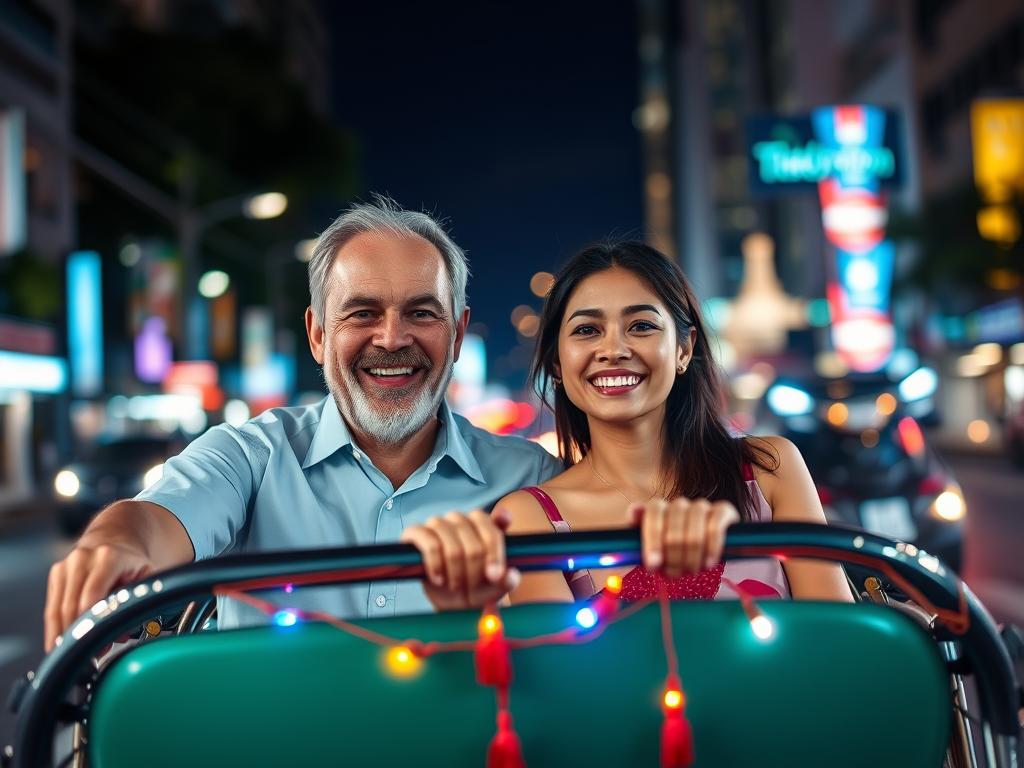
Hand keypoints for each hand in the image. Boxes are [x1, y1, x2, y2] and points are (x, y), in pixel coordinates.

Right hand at [44, 541, 153, 651]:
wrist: (114, 539)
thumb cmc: (132, 562)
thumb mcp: (146, 574)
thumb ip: (139, 600)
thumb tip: (123, 634)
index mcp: (109, 556)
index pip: (92, 595)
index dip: (93, 623)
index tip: (99, 646)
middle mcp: (83, 558)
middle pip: (72, 606)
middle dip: (80, 635)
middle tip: (91, 656)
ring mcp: (66, 565)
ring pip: (57, 609)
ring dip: (64, 636)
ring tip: (73, 656)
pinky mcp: (56, 574)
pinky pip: (51, 607)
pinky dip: (54, 629)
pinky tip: (58, 646)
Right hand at [400, 508, 519, 610]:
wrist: (454, 602)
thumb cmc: (478, 588)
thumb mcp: (496, 586)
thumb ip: (507, 580)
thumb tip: (511, 574)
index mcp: (483, 523)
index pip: (491, 529)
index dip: (494, 554)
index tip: (495, 575)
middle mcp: (460, 519)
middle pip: (471, 537)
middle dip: (474, 568)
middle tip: (473, 587)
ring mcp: (438, 524)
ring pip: (448, 537)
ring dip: (455, 567)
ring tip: (457, 585)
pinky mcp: (416, 533)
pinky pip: (428, 541)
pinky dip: (435, 562)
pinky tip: (439, 579)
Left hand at [628, 498, 738, 577]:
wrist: (708, 555)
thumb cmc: (674, 556)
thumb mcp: (654, 553)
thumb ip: (638, 539)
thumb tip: (634, 512)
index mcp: (658, 509)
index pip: (653, 512)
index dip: (653, 539)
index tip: (653, 566)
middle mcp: (679, 504)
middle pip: (674, 522)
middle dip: (673, 554)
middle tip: (674, 575)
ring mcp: (701, 506)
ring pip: (695, 521)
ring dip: (692, 552)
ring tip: (691, 571)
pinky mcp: (723, 511)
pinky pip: (716, 524)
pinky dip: (712, 546)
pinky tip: (708, 563)